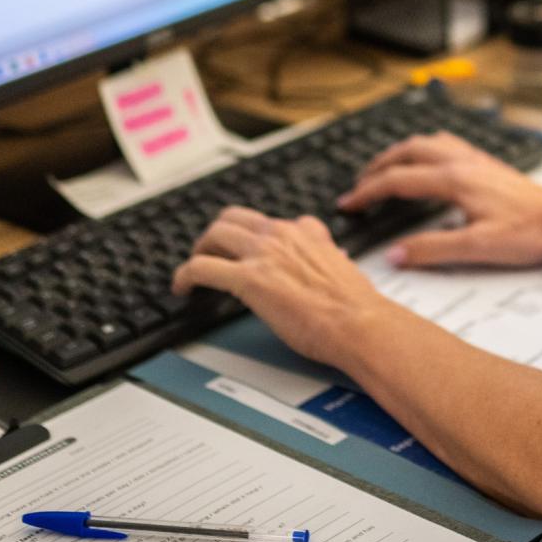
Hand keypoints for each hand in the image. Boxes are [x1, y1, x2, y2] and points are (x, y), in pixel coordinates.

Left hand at [172, 207, 388, 367]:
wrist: (359, 322)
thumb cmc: (355, 305)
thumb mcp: (341, 266)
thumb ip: (325, 256)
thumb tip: (327, 259)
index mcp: (304, 232)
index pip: (266, 222)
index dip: (249, 236)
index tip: (243, 250)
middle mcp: (281, 235)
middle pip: (233, 218)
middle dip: (216, 236)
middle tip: (210, 254)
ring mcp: (262, 255)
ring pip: (214, 234)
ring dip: (200, 250)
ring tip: (193, 270)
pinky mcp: (248, 279)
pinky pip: (200, 268)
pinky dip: (184, 275)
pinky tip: (182, 287)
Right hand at [339, 132, 541, 267]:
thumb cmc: (528, 233)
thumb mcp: (476, 248)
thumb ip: (431, 250)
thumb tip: (394, 255)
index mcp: (454, 180)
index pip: (398, 179)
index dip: (368, 191)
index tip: (349, 203)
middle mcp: (463, 162)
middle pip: (407, 151)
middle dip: (377, 167)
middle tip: (359, 185)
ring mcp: (475, 159)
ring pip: (426, 142)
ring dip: (400, 153)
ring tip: (384, 169)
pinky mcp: (486, 164)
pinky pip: (446, 144)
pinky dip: (424, 149)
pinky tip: (427, 161)